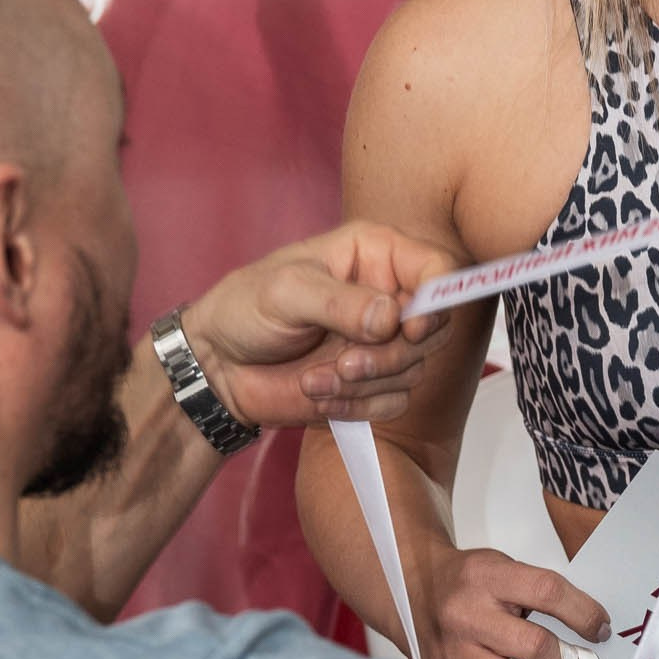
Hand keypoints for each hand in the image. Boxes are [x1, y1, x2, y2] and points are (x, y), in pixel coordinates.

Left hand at [179, 222, 451, 431]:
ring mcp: (383, 342)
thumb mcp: (286, 291)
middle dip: (393, 354)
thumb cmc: (245, 308)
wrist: (220, 364)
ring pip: (415, 369)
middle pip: (435, 327)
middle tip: (346, 362)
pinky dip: (356, 404)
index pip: (438, 269)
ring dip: (366, 382)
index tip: (411, 327)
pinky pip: (393, 402)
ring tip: (316, 377)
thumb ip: (339, 301)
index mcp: (376, 254)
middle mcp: (389, 295)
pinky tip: (317, 391)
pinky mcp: (374, 383)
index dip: (437, 300)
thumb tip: (389, 318)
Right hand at [429, 547, 609, 658]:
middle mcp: (466, 614)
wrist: (411, 590)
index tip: (599, 630)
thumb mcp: (502, 566)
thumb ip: (540, 592)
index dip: (582, 613)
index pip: (547, 592)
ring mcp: (451, 651)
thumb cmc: (467, 582)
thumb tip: (590, 629)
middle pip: (532, 645)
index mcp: (487, 577)